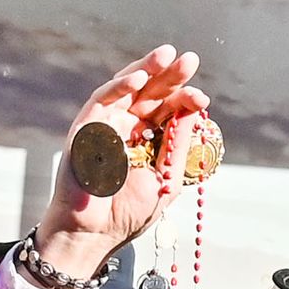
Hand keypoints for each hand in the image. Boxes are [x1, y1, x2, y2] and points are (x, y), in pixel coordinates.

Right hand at [32, 47, 206, 281]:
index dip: (185, 100)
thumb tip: (194, 112)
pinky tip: (138, 78)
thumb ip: (177, 145)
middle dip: (171, 75)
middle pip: (152, 92)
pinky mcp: (86, 127)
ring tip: (166, 55)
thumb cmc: (128, 212)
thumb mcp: (166, 177)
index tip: (202, 100)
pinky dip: (119, 87)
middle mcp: (128, 126)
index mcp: (149, 138)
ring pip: (127, 88)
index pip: (169, 110)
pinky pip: (102, 100)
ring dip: (146, 69)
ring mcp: (106, 124)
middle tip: (190, 59)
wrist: (96, 233)